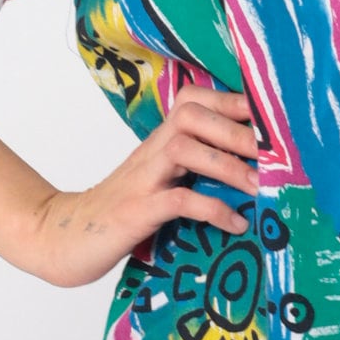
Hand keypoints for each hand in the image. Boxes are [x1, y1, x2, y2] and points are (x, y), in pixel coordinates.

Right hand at [22, 83, 261, 288]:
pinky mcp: (134, 212)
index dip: (233, 103)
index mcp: (160, 142)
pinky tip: (236, 224)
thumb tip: (252, 170)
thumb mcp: (161, 183)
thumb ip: (195, 170)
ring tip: (260, 188)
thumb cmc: (122, 212)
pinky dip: (211, 209)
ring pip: (183, 148)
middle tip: (276, 156)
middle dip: (238, 131)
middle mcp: (150, 152)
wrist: (62, 238)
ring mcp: (141, 180)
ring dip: (226, 165)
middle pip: (192, 115)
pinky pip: (177, 201)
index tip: (273, 120)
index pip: (194, 101)